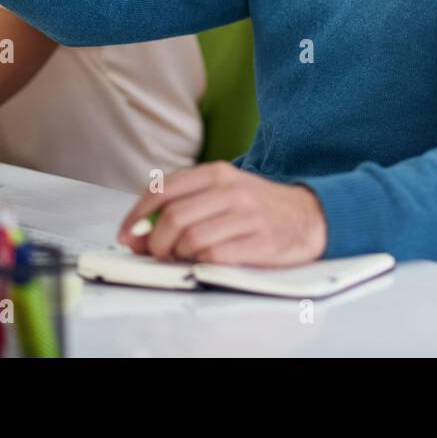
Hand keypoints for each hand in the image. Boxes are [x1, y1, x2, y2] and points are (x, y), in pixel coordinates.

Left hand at [117, 162, 327, 266]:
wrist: (309, 216)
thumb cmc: (257, 207)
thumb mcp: (222, 192)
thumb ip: (182, 204)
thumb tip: (137, 233)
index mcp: (217, 173)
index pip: (162, 189)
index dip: (137, 215)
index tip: (127, 234)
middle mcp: (232, 190)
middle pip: (173, 218)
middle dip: (155, 242)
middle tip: (157, 253)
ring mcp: (248, 216)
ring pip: (190, 240)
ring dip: (177, 256)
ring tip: (184, 257)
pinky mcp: (260, 242)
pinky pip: (214, 258)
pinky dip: (201, 264)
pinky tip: (206, 261)